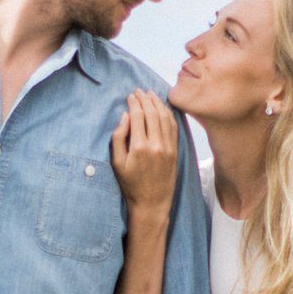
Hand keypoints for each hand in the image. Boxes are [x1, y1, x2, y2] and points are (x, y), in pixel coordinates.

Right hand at [110, 91, 177, 216]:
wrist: (152, 203)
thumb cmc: (130, 185)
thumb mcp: (117, 163)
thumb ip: (119, 138)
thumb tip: (125, 116)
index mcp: (139, 147)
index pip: (138, 116)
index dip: (134, 102)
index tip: (130, 95)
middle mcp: (156, 145)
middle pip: (152, 113)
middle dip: (145, 99)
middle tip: (139, 91)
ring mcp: (168, 147)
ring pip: (164, 117)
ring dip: (158, 103)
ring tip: (151, 94)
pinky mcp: (175, 151)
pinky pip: (173, 127)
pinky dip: (169, 114)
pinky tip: (163, 108)